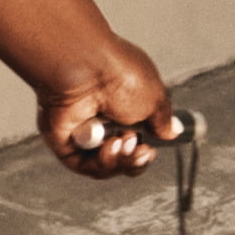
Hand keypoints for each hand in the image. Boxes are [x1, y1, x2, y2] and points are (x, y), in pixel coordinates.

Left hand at [38, 40, 178, 178]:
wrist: (87, 69)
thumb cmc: (118, 73)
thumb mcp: (154, 98)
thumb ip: (162, 120)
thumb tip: (170, 132)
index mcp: (123, 105)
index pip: (135, 141)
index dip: (143, 153)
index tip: (150, 151)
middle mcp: (101, 118)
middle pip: (120, 157)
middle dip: (133, 160)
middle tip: (140, 150)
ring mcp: (81, 131)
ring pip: (103, 165)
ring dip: (119, 161)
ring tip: (124, 143)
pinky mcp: (64, 141)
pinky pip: (83, 165)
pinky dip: (100, 162)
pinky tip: (110, 147)